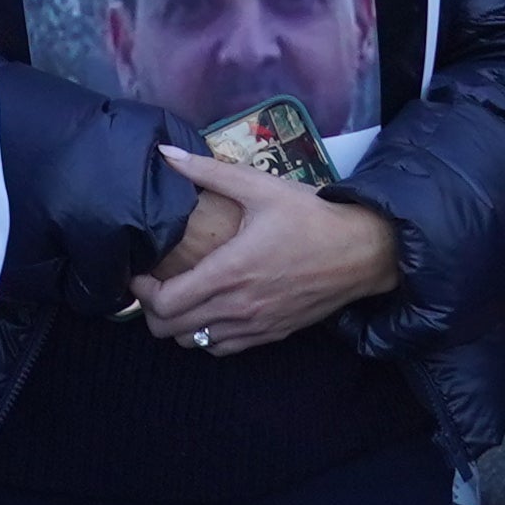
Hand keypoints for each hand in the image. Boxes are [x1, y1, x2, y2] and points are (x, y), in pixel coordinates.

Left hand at [127, 144, 402, 349]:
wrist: (365, 251)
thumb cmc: (312, 216)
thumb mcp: (259, 186)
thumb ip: (208, 171)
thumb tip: (165, 155)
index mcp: (230, 272)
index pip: (165, 303)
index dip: (141, 291)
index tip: (138, 272)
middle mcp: (239, 307)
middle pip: (171, 331)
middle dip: (150, 311)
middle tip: (152, 285)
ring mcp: (257, 326)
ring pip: (196, 344)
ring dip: (178, 326)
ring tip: (177, 299)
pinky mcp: (274, 334)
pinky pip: (225, 349)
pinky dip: (207, 337)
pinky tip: (210, 312)